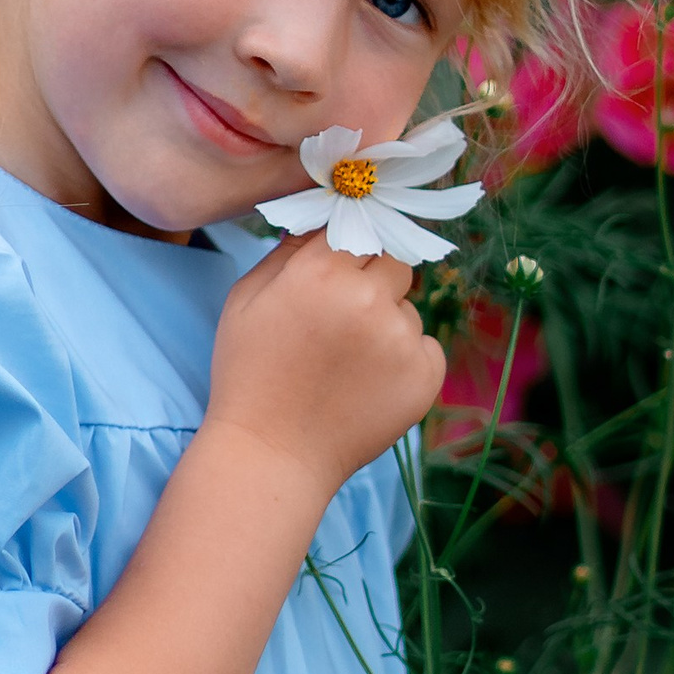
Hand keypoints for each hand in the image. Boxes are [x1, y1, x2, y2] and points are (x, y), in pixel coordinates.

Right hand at [203, 230, 444, 500]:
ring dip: (386, 324)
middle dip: (373, 281)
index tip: (338, 270)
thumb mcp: (247, 298)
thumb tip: (325, 219)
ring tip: (347, 364)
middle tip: (343, 318)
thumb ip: (288, 250)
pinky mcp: (426, 375)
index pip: (359, 229)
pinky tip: (368, 384)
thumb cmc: (251, 373)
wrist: (272, 454)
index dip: (348, 250)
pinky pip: (425, 347)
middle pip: (394, 261)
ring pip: (408, 308)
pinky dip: (404, 360)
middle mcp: (369, 299)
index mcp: (322, 273)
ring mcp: (402, 339)